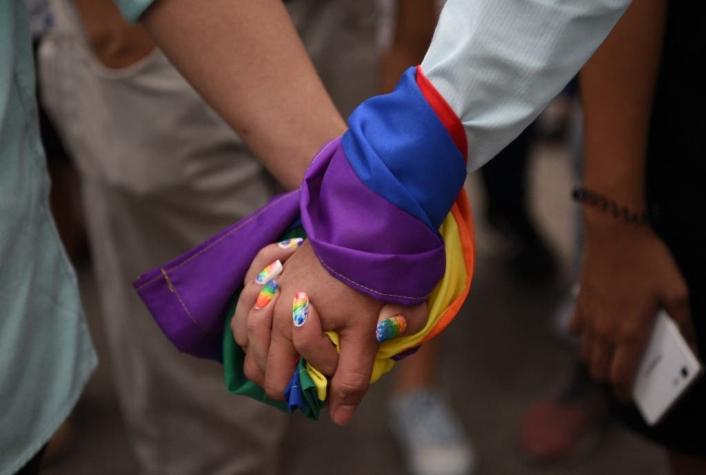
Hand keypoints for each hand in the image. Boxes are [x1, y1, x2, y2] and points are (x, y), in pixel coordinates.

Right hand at [232, 239, 426, 424]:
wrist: (364, 227)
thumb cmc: (368, 281)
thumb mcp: (366, 332)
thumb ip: (352, 377)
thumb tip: (338, 418)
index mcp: (289, 325)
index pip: (286, 376)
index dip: (312, 383)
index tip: (334, 377)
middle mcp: (268, 307)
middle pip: (258, 360)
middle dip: (277, 378)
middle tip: (297, 383)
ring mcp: (265, 287)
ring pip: (243, 333)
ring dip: (258, 352)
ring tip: (277, 362)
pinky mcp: (268, 270)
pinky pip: (243, 299)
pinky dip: (248, 312)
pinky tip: (263, 320)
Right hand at [569, 218, 693, 399]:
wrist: (614, 233)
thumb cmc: (648, 261)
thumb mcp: (676, 291)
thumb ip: (683, 322)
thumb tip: (690, 345)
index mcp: (630, 332)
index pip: (622, 376)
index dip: (625, 392)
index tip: (630, 397)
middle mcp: (605, 331)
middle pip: (599, 370)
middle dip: (610, 379)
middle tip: (622, 379)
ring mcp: (589, 318)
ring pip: (586, 354)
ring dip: (596, 361)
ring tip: (610, 358)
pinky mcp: (579, 304)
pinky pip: (576, 330)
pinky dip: (583, 337)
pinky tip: (594, 330)